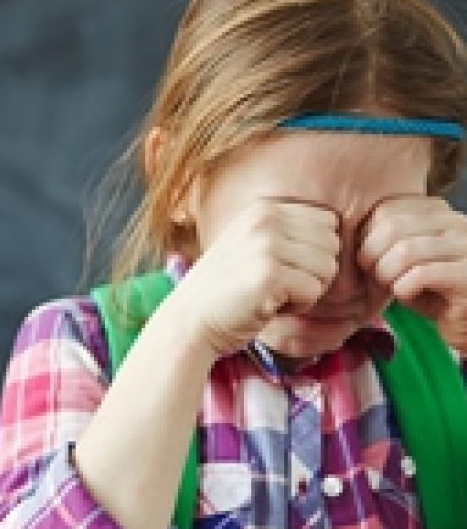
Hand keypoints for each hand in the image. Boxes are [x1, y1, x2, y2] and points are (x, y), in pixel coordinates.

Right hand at [176, 200, 339, 355]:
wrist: (189, 320)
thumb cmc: (226, 290)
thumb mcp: (253, 246)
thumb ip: (289, 232)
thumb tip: (339, 232)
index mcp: (264, 208)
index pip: (326, 222)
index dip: (312, 252)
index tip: (281, 268)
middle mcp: (266, 219)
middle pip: (332, 244)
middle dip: (313, 272)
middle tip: (277, 285)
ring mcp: (267, 245)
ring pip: (328, 269)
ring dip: (307, 291)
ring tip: (272, 294)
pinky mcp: (269, 274)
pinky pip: (314, 291)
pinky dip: (297, 307)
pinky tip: (268, 306)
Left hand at [358, 196, 466, 350]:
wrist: (466, 319)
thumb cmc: (430, 290)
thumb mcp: (403, 260)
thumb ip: (381, 242)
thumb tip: (345, 237)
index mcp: (438, 211)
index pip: (387, 208)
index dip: (365, 236)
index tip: (365, 260)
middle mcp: (456, 222)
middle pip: (391, 227)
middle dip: (371, 256)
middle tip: (374, 278)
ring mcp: (466, 247)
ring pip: (405, 250)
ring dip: (386, 275)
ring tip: (391, 288)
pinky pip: (420, 275)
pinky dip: (403, 289)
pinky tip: (407, 295)